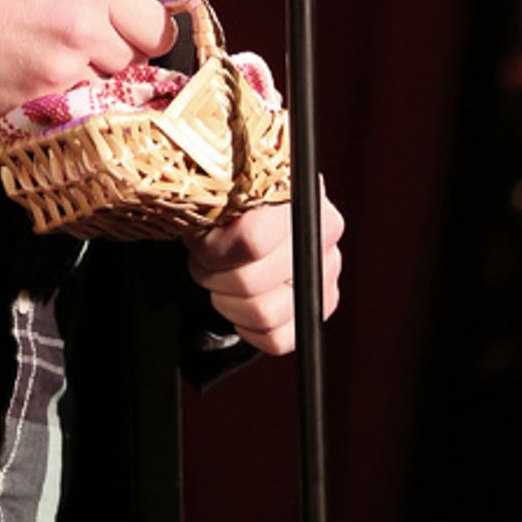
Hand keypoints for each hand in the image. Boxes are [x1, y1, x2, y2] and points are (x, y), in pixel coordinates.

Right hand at [0, 0, 175, 120]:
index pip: (158, 29)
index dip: (146, 32)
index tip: (132, 34)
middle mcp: (85, 30)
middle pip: (135, 65)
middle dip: (116, 58)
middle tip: (84, 47)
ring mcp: (59, 73)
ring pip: (105, 94)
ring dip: (89, 84)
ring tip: (55, 64)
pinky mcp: (32, 105)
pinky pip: (68, 114)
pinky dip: (59, 105)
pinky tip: (34, 82)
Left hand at [187, 186, 343, 356]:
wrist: (250, 203)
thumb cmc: (226, 190)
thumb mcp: (215, 183)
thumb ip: (211, 199)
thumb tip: (195, 221)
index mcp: (295, 190)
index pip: (250, 242)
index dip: (212, 250)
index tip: (199, 241)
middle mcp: (321, 229)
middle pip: (252, 282)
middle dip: (213, 275)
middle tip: (204, 260)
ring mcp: (326, 269)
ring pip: (264, 314)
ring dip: (227, 300)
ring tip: (219, 275)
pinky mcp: (322, 303)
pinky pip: (277, 338)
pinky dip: (246, 327)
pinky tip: (238, 299)